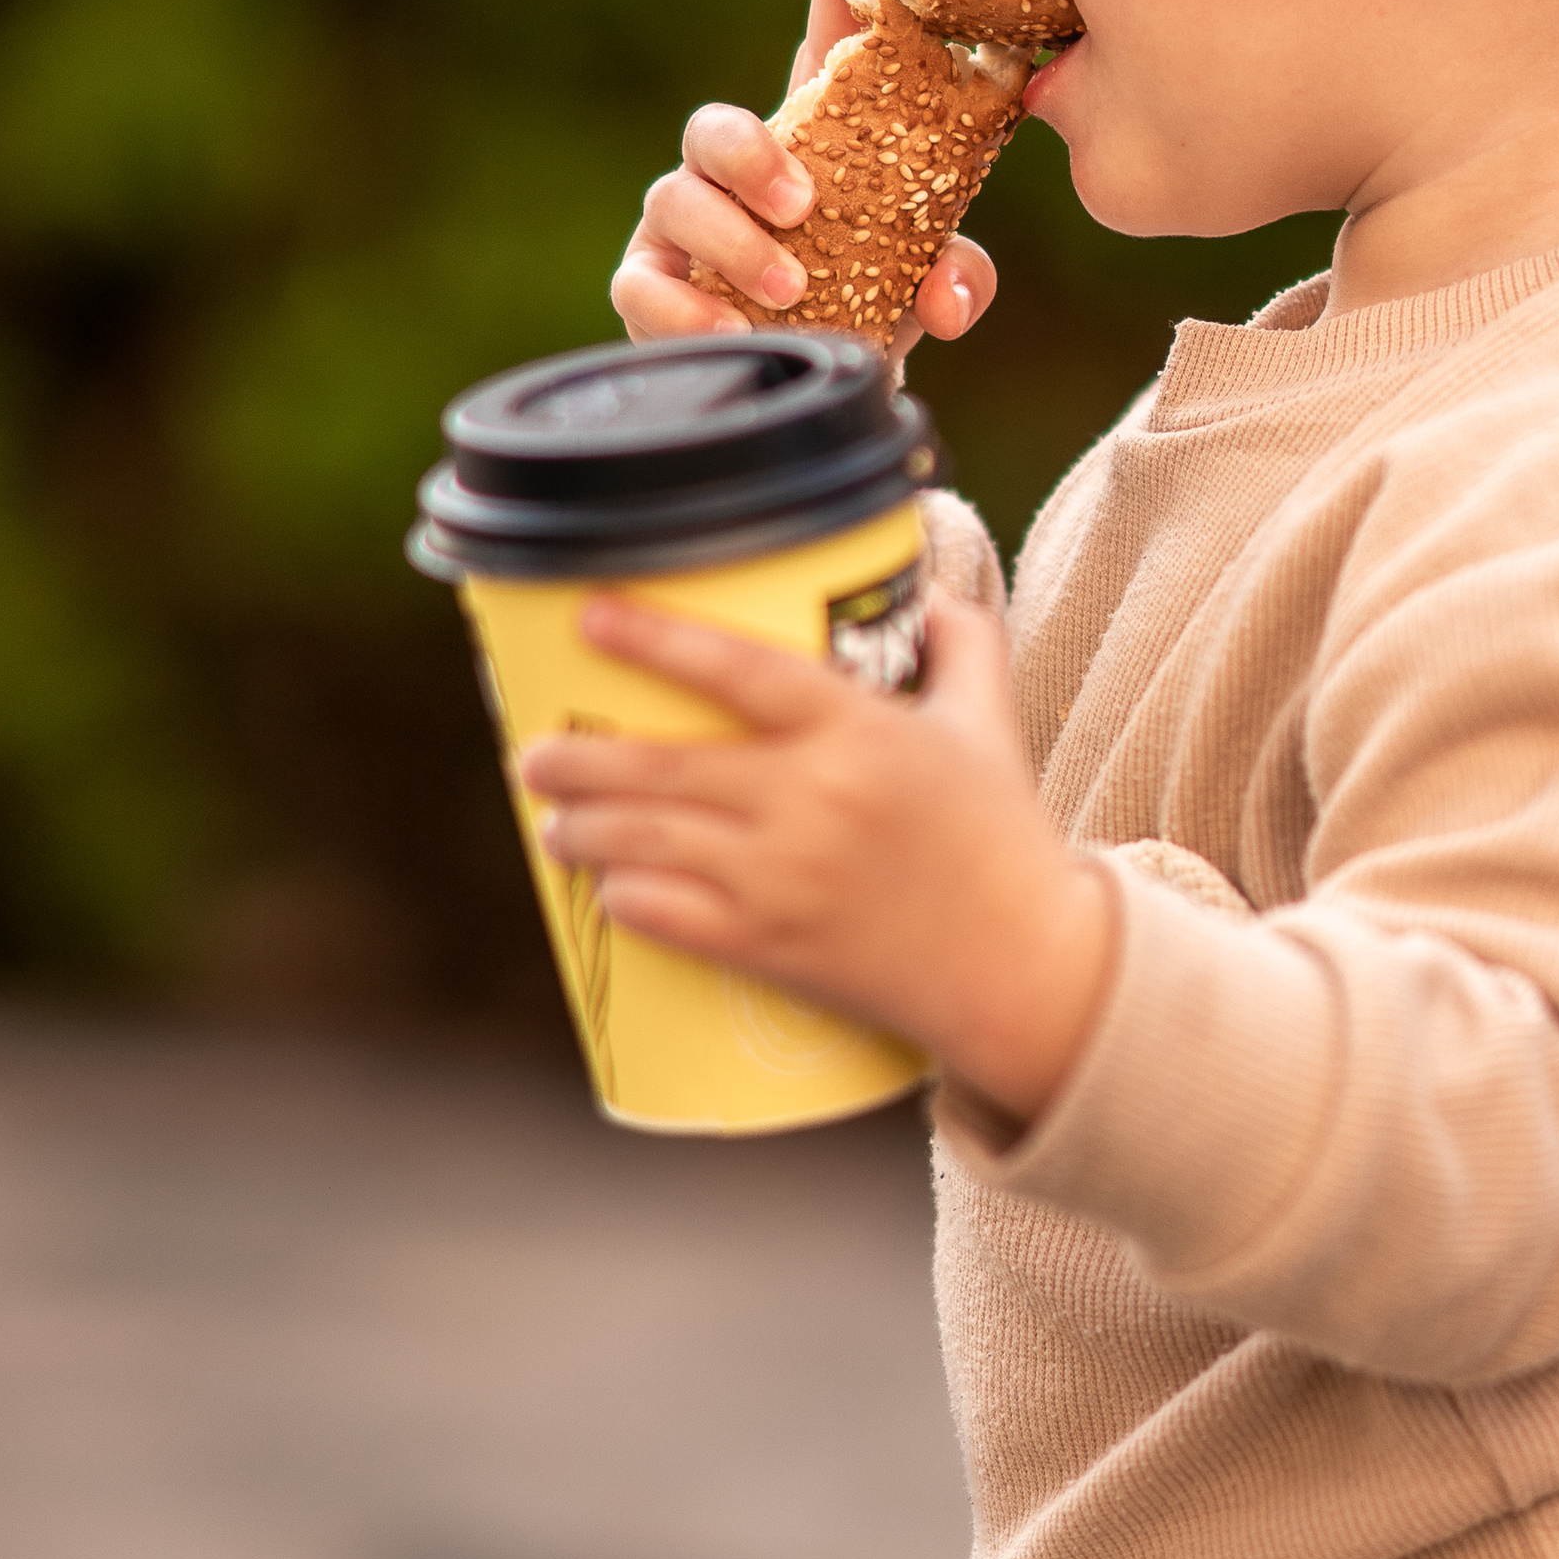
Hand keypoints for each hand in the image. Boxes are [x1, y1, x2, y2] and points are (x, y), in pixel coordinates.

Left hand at [518, 591, 1111, 1126]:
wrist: (1024, 965)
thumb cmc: (1004, 837)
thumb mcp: (990, 722)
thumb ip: (961, 642)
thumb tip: (922, 593)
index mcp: (860, 732)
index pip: (739, 670)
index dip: (656, 639)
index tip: (590, 615)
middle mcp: (811, 801)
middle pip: (662, 766)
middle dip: (577, 757)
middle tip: (533, 749)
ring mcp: (784, 879)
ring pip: (645, 843)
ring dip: (579, 828)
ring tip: (552, 819)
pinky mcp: (772, 947)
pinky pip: (666, 917)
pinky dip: (623, 897)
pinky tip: (605, 887)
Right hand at [610, 0, 999, 362]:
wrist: (821, 392)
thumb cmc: (867, 307)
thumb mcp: (922, 286)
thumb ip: (955, 278)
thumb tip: (947, 293)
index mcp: (813, 140)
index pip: (822, 51)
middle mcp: (736, 172)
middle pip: (717, 125)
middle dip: (754, 156)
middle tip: (804, 204)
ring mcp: (685, 226)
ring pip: (676, 198)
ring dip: (736, 242)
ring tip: (793, 289)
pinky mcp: (650, 286)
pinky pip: (642, 282)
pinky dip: (684, 308)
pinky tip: (730, 330)